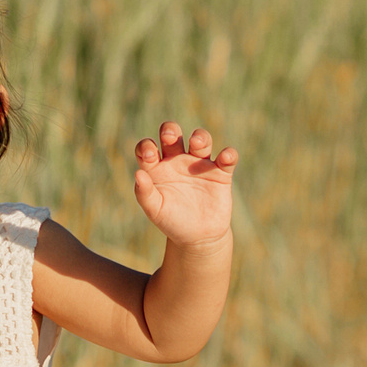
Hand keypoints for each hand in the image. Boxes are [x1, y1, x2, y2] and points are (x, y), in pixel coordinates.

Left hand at [132, 121, 239, 247]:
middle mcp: (177, 160)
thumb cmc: (172, 221)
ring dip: (200, 137)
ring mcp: (200, 165)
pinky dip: (228, 155)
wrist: (197, 237)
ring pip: (201, 140)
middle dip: (171, 129)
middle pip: (173, 134)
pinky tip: (225, 158)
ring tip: (196, 143)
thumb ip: (144, 193)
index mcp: (157, 167)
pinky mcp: (220, 173)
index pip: (148, 147)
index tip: (150, 155)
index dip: (146, 146)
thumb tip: (138, 174)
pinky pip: (227, 158)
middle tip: (170, 136)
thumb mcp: (155, 210)